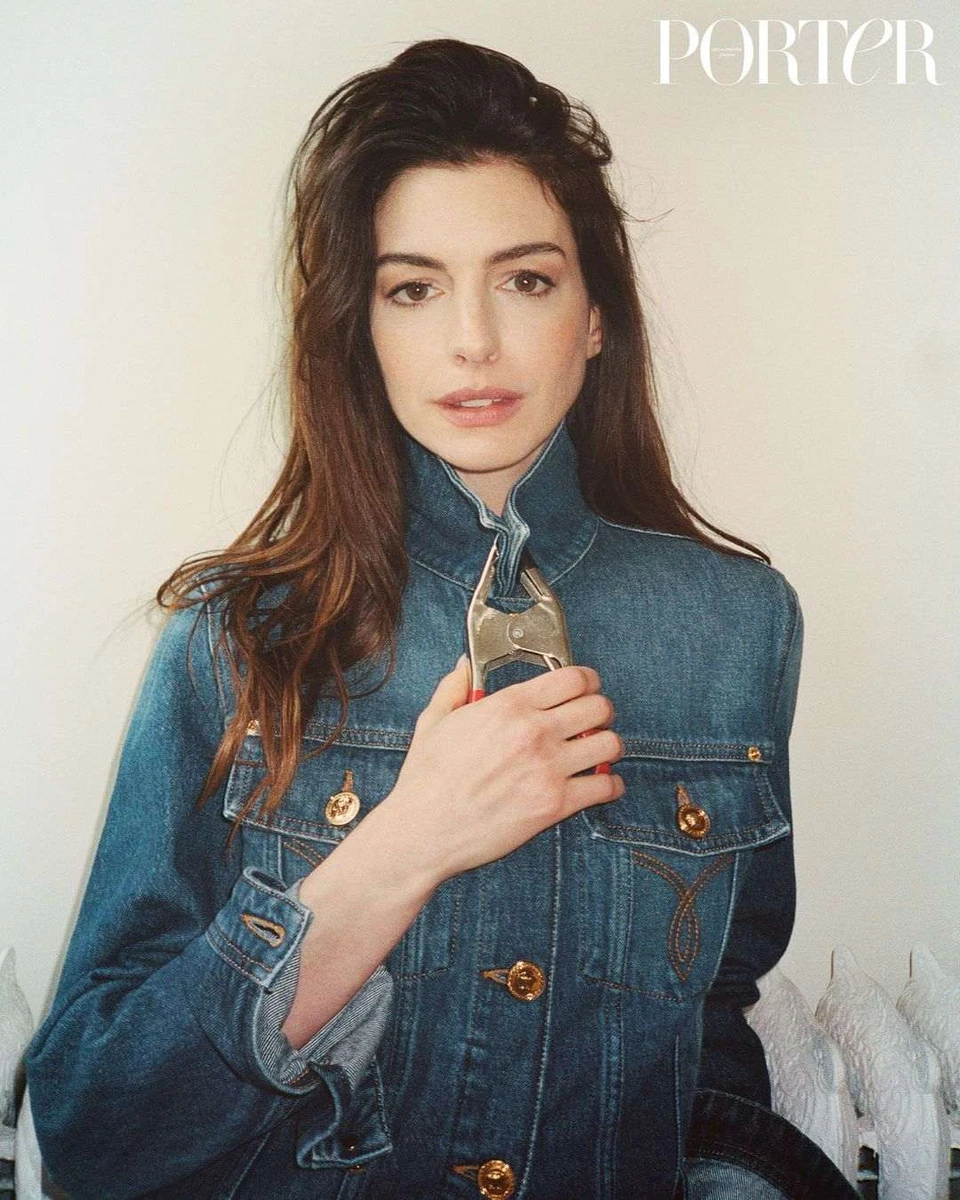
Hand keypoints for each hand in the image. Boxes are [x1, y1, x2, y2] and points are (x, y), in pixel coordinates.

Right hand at [380, 655, 625, 884]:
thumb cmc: (426, 779)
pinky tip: (600, 784)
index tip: (587, 688)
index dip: (588, 681)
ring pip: (610, 744)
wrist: (424, 831)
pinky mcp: (555, 805)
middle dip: (601, 711)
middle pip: (599, 706)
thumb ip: (453, 687)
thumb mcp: (433, 721)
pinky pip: (605, 787)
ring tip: (597, 752)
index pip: (574, 678)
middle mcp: (534, 732)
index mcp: (509, 706)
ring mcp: (548, 769)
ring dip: (608, 746)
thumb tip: (463, 665)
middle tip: (594, 720)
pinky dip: (610, 785)